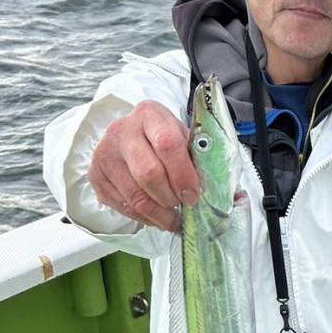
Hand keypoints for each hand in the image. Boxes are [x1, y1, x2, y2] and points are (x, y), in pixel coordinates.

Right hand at [87, 101, 199, 231]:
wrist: (135, 136)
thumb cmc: (167, 141)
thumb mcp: (187, 141)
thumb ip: (206, 164)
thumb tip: (236, 200)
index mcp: (150, 114)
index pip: (167, 144)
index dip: (184, 175)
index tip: (194, 194)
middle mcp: (122, 130)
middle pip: (148, 174)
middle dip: (171, 198)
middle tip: (182, 205)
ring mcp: (105, 153)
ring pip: (135, 197)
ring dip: (159, 214)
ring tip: (172, 217)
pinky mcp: (95, 175)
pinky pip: (123, 207)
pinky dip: (144, 218)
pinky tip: (155, 214)